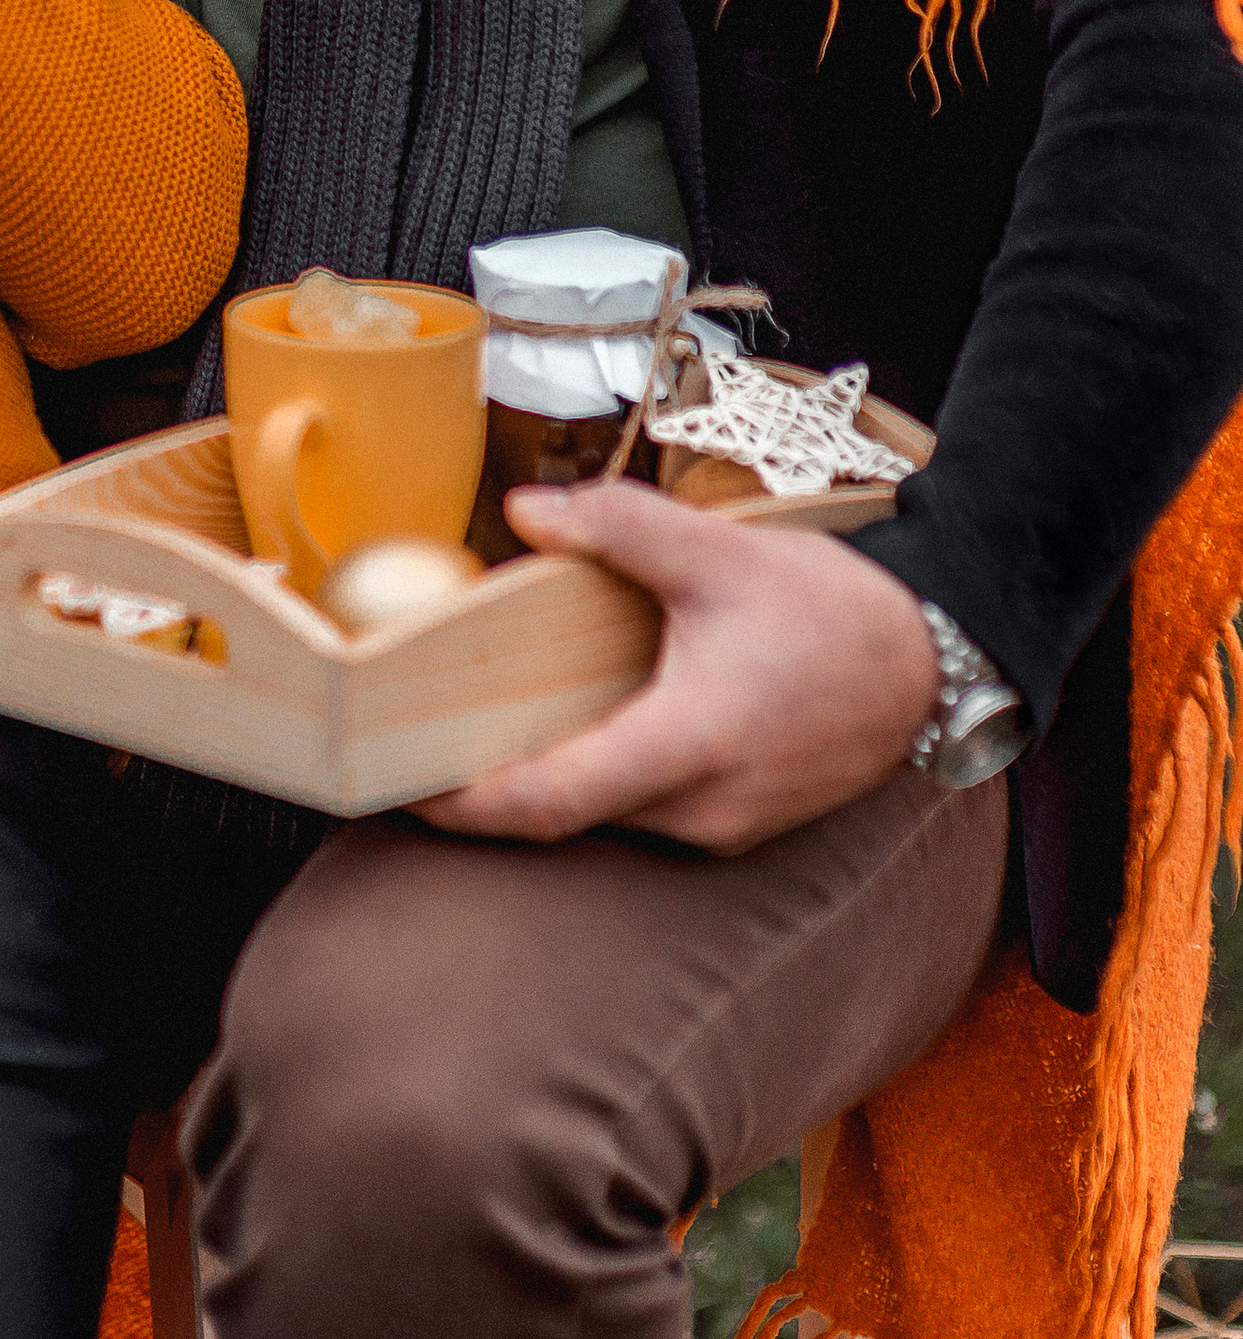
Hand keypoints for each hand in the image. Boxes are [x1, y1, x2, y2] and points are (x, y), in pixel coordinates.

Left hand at [414, 483, 942, 854]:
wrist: (933, 660)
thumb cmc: (832, 610)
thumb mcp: (717, 552)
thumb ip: (616, 526)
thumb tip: (526, 510)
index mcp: (689, 746)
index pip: (553, 801)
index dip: (469, 807)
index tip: (405, 791)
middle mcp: (704, 808)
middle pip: (571, 811)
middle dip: (495, 785)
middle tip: (422, 741)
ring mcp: (727, 827)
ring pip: (611, 812)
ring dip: (553, 777)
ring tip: (487, 723)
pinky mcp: (743, 822)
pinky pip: (650, 807)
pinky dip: (604, 773)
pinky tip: (581, 722)